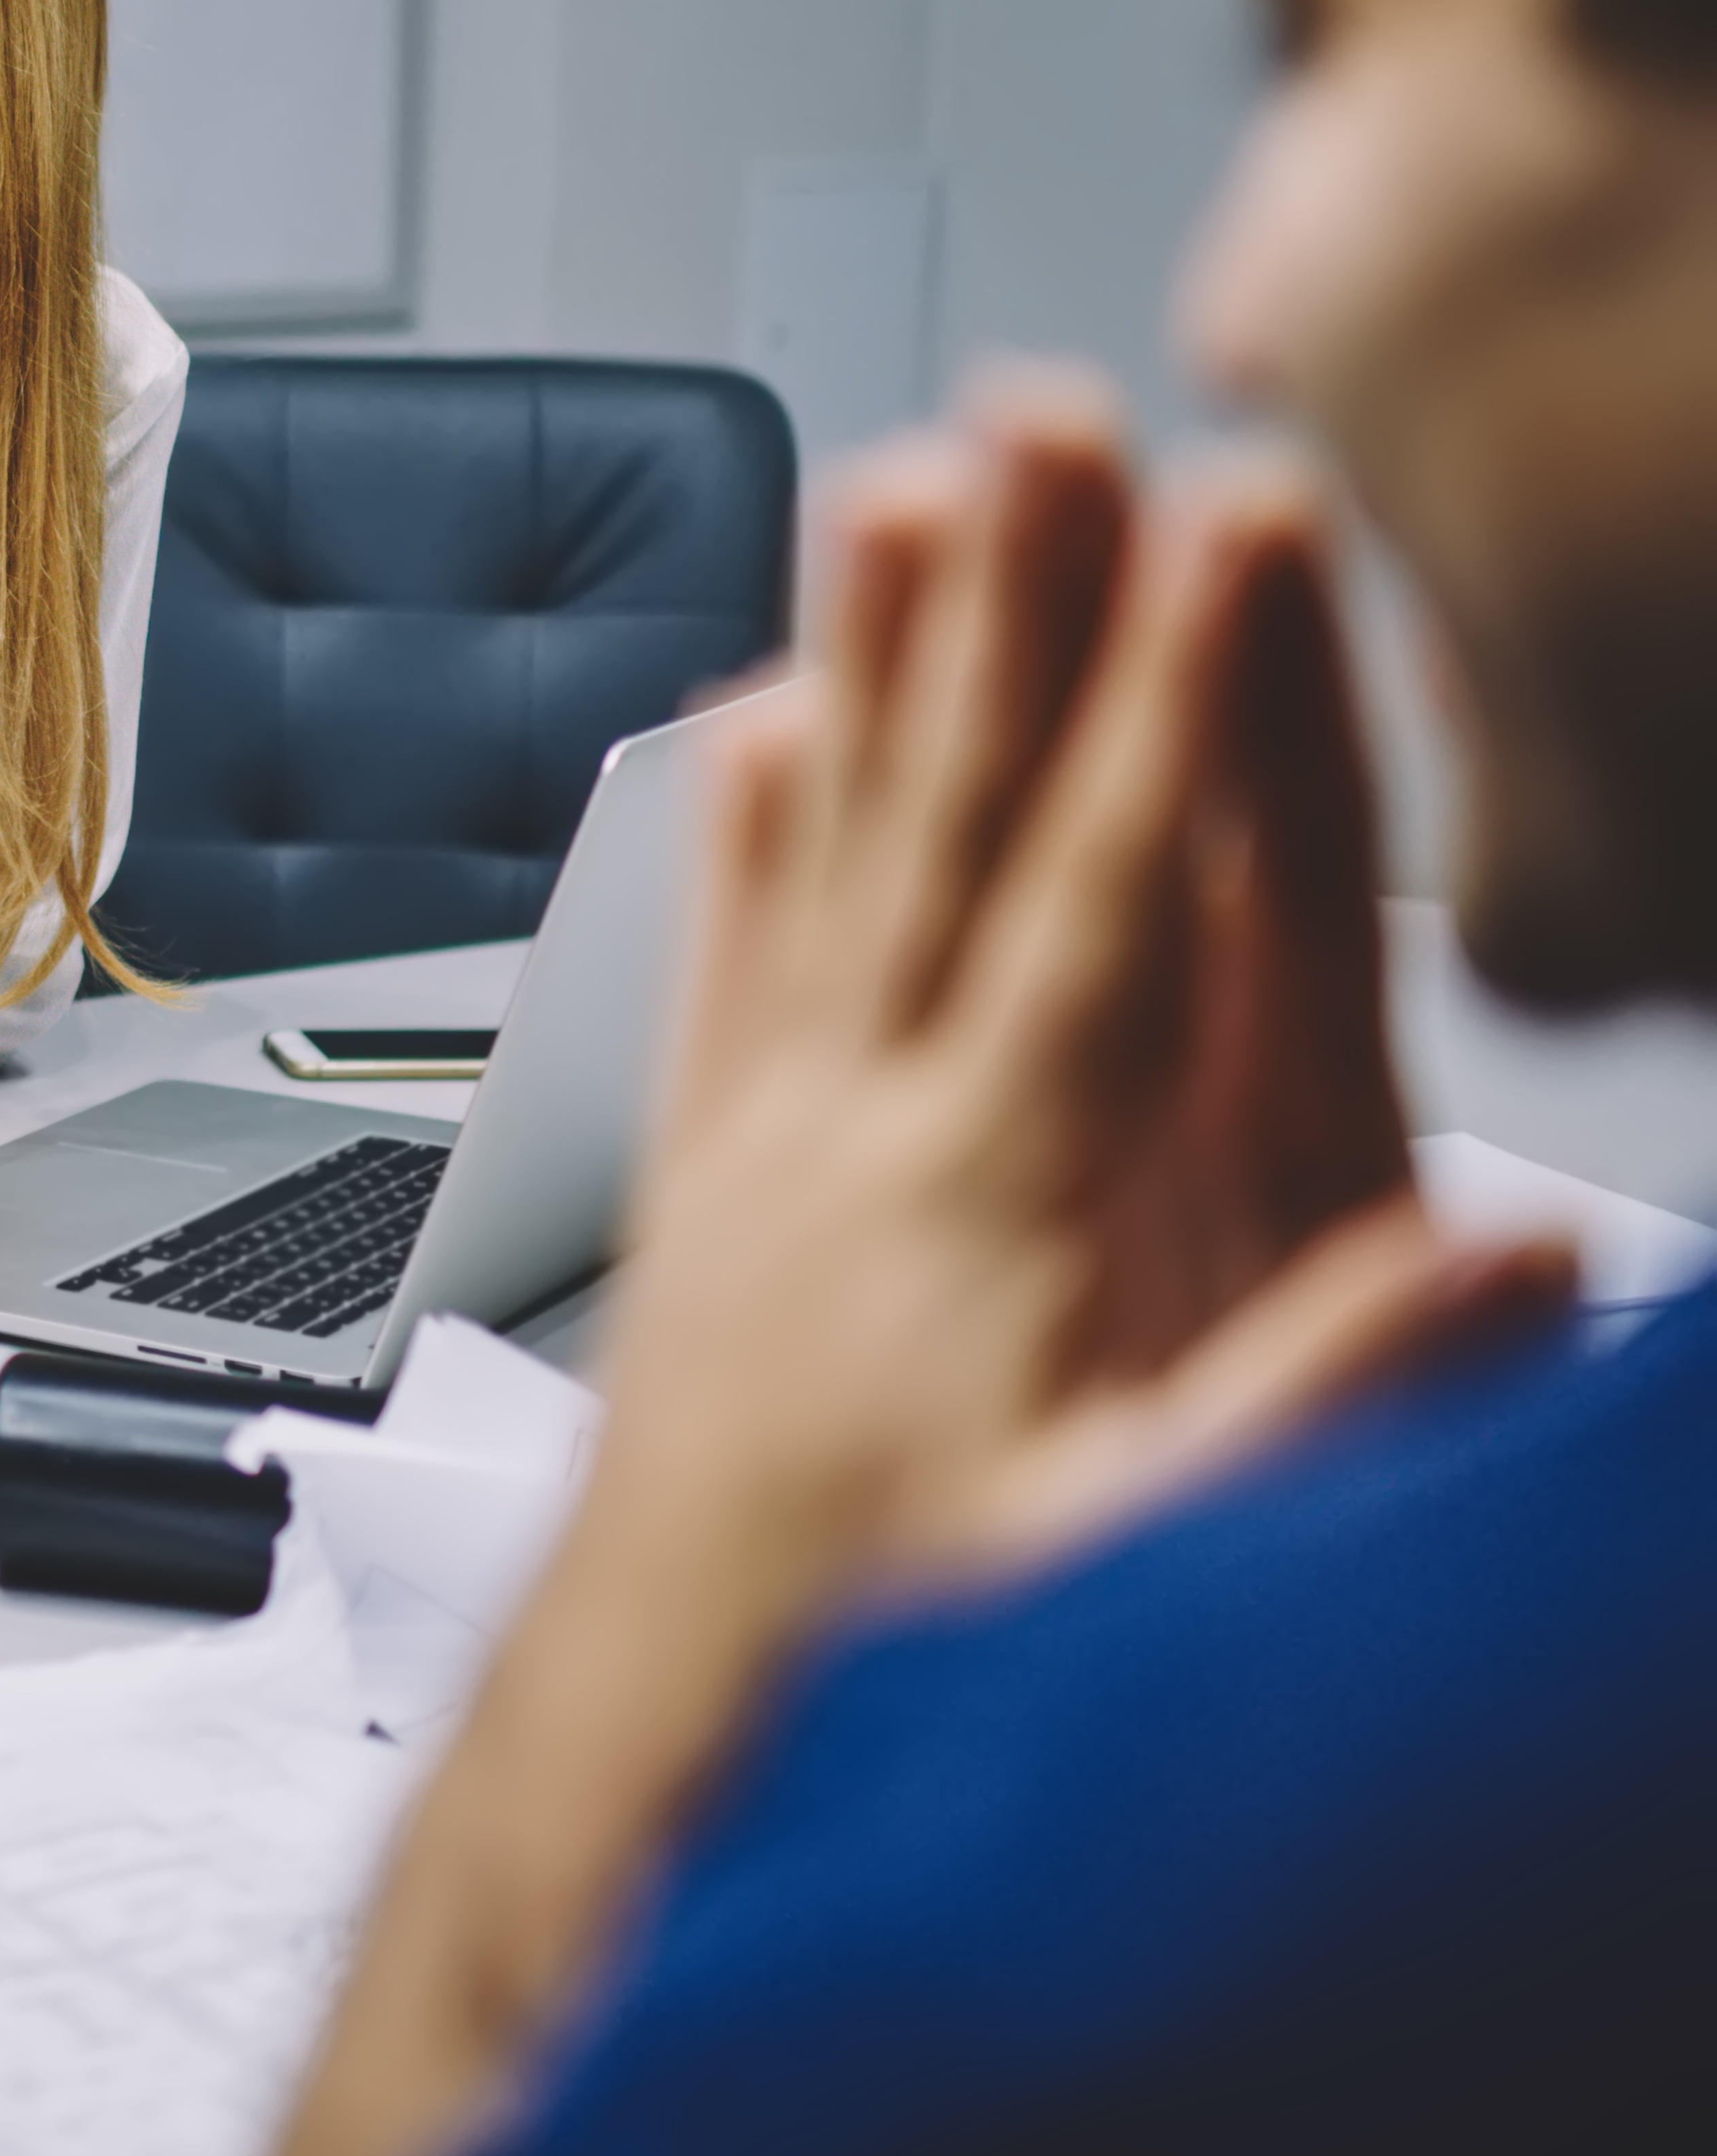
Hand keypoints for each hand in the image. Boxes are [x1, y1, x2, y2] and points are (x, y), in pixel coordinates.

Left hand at [216, 387, 1570, 2155]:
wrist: (639, 1747)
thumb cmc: (874, 1671)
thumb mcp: (1132, 1570)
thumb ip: (1321, 1404)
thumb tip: (1516, 1253)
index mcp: (986, 1200)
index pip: (1112, 890)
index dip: (1185, 699)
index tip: (1230, 522)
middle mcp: (855, 1131)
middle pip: (953, 813)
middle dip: (1014, 604)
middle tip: (1042, 408)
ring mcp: (763, 1146)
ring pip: (826, 848)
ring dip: (870, 661)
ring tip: (888, 484)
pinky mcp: (702, 1187)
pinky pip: (722, 965)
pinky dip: (740, 838)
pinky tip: (744, 725)